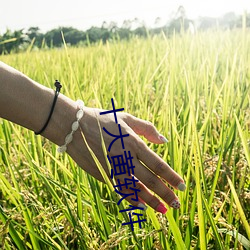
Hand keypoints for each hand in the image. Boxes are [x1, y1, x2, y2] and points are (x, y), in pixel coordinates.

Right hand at [66, 107, 185, 212]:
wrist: (74, 127)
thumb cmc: (102, 120)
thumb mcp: (127, 118)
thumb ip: (147, 128)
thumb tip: (164, 140)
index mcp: (134, 143)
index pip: (158, 165)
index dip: (171, 177)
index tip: (182, 186)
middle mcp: (125, 157)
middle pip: (150, 180)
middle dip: (165, 193)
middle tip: (176, 203)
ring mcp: (113, 167)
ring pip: (135, 189)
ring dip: (150, 201)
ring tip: (162, 210)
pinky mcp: (102, 173)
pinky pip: (120, 189)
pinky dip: (131, 198)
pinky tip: (140, 204)